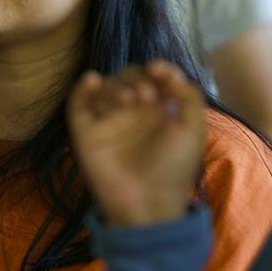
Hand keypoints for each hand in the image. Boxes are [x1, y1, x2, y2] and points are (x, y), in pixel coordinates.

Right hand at [68, 60, 205, 225]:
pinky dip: (82, 89)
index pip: (152, 77)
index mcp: (158, 110)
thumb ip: (189, 97)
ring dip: (116, 86)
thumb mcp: (193, 130)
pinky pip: (78, 104)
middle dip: (137, 80)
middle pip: (127, 77)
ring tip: (128, 101)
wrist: (148, 201)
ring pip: (104, 86)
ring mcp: (107, 120)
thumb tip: (170, 73)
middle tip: (146, 97)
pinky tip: (92, 81)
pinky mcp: (86, 132)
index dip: (156, 69)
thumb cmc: (174, 168)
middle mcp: (131, 112)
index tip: (159, 72)